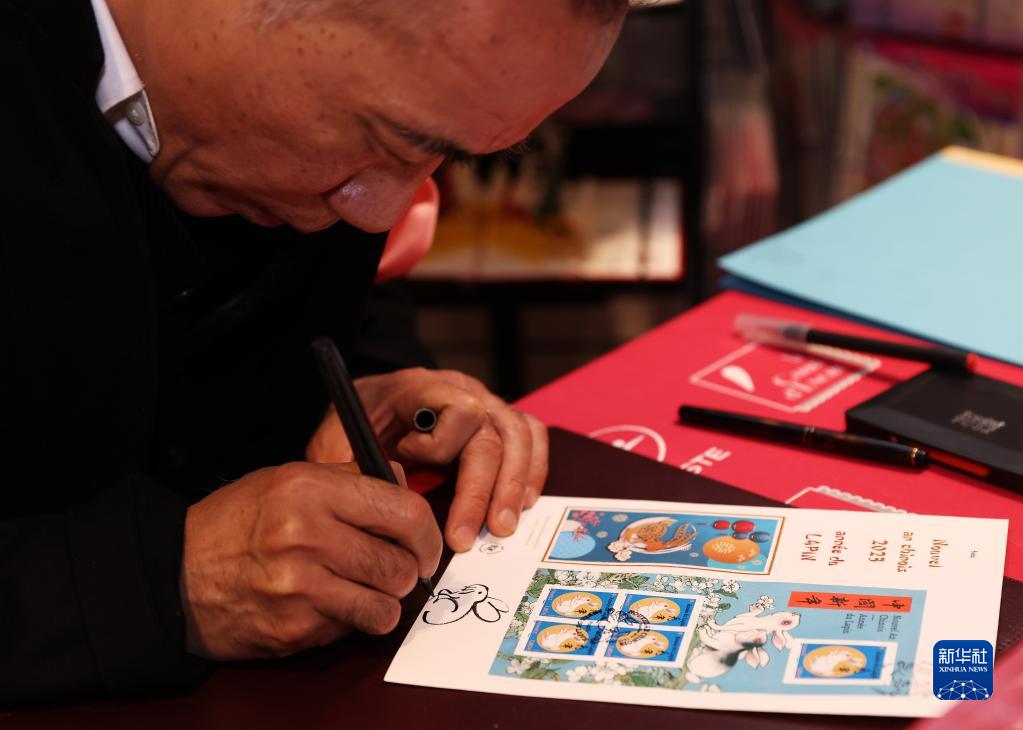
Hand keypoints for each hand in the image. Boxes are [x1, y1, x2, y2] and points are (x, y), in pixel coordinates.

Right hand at [180, 461, 441, 659]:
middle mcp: (306, 535)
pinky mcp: (292, 628)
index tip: (426, 545)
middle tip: (397, 570)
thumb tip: (404, 482)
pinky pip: (352, 629)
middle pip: (401, 564)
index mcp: (310, 489)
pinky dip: (352, 621)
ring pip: (385, 606)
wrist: (173, 573)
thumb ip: (351, 478)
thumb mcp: (289, 479)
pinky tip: (331, 604)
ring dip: (384, 602)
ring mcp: (299, 586)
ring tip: (366, 590)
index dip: (428, 533)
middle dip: (409, 572)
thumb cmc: (236, 522)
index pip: (404, 511)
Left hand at [306, 368, 547, 551]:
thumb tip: (388, 506)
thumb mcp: (337, 441)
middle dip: (482, 491)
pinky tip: (524, 503)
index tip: (410, 466)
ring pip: (520, 436)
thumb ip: (355, 469)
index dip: (441, 446)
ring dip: (514, 486)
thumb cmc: (355, 425)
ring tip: (501, 529)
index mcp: (421, 387)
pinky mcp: (499, 419)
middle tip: (466, 539)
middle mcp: (462, 389)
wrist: (370, 403)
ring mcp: (486, 401)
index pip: (459, 410)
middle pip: (493, 434)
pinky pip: (531, 437)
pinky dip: (532, 471)